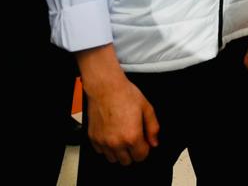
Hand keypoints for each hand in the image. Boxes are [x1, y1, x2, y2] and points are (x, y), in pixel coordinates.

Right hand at [76, 44, 159, 165]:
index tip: (143, 142)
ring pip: (113, 159)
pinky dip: (106, 147)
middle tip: (132, 139)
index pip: (141, 157)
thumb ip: (153, 128)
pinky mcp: (93, 138)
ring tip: (121, 137)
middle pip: (127, 161)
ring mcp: (103, 142)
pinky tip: (111, 134)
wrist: (105, 87)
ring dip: (119, 152)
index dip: (144, 149)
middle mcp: (116, 142)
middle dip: (132, 152)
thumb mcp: (147, 108)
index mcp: (132, 136)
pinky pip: (101, 152)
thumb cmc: (125, 94)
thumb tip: (154, 142)